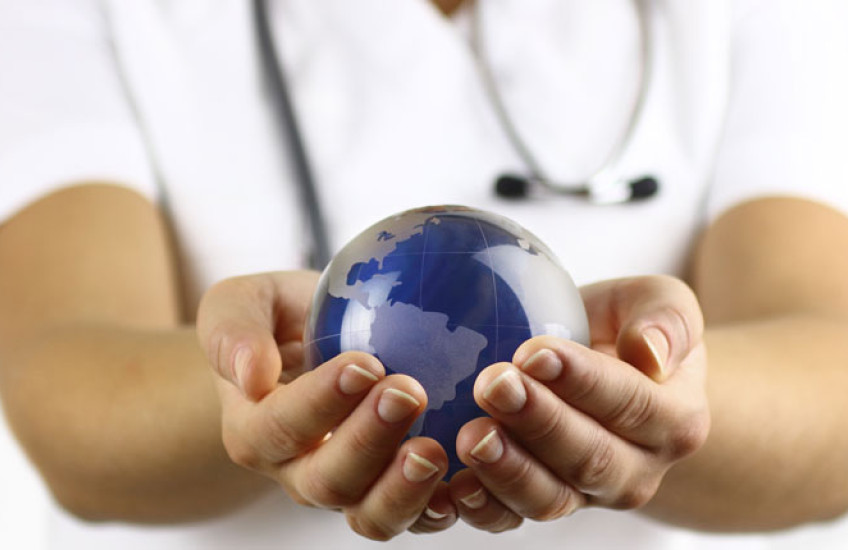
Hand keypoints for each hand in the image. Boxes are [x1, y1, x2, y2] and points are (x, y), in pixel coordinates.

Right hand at [196, 271, 456, 539]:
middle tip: (410, 392)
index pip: (281, 426)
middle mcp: (297, 472)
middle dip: (369, 442)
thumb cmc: (278, 319)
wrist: (310, 344)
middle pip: (328, 480)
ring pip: (370, 514)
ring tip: (435, 448)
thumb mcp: (240, 303)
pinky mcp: (389, 493)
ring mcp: (347, 490)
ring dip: (404, 489)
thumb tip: (251, 374)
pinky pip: (414, 517)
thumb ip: (232, 330)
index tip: (364, 363)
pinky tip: (466, 480)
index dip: (321, 401)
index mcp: (254, 430)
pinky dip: (438, 508)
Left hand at [448, 276, 709, 531]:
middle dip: (536, 422)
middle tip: (492, 384)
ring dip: (506, 469)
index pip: (629, 402)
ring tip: (469, 435)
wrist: (607, 369)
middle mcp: (635, 470)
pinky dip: (483, 508)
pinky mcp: (543, 503)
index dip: (581, 380)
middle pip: (588, 457)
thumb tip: (650, 352)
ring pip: (549, 497)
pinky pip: (511, 518)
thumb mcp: (659, 303)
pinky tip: (454, 485)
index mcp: (674, 421)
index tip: (533, 351)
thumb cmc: (626, 327)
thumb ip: (666, 320)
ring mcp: (587, 495)